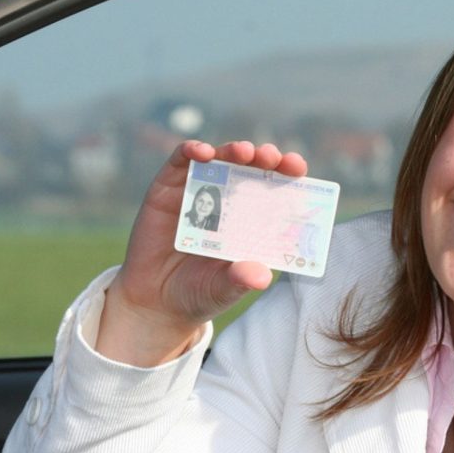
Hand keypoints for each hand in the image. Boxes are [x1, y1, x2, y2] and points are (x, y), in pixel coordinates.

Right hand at [97, 141, 306, 365]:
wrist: (156, 302)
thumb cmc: (200, 293)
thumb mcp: (224, 289)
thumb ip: (240, 280)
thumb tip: (262, 277)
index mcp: (253, 219)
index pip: (277, 188)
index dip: (288, 174)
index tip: (297, 168)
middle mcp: (229, 200)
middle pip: (252, 168)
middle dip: (264, 158)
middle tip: (271, 158)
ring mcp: (198, 191)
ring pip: (220, 159)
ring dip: (233, 150)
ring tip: (244, 152)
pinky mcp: (167, 189)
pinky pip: (180, 162)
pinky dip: (192, 151)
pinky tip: (203, 152)